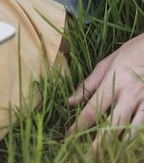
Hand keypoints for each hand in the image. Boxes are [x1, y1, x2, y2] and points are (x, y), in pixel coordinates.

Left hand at [67, 32, 143, 151]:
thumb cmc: (131, 53)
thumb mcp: (107, 64)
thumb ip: (89, 84)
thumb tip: (70, 101)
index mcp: (113, 84)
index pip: (92, 111)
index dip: (79, 126)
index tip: (68, 136)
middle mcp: (130, 96)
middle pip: (111, 127)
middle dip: (98, 145)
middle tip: (85, 157)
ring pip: (132, 133)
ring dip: (119, 148)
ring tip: (109, 159)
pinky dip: (138, 142)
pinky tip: (130, 150)